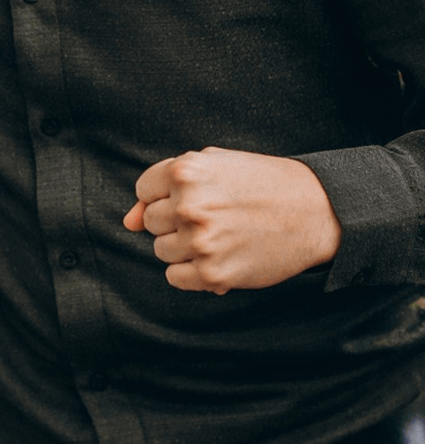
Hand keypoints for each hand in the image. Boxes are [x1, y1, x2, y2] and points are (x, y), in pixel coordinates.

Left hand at [125, 146, 341, 293]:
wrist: (314, 212)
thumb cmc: (259, 184)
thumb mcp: (212, 166)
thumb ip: (162, 188)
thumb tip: (128, 222)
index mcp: (185, 172)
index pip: (144, 190)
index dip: (167, 195)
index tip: (197, 197)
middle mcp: (189, 206)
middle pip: (152, 223)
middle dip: (175, 221)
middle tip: (214, 217)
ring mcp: (200, 242)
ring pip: (161, 251)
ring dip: (184, 247)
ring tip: (220, 236)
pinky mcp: (213, 274)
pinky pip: (175, 277)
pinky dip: (191, 272)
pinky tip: (218, 257)